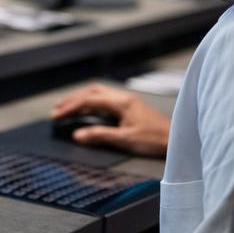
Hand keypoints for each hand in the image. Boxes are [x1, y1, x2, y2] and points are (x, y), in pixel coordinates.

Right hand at [52, 83, 169, 155]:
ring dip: (82, 100)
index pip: (89, 100)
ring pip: (99, 94)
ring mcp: (127, 101)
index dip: (70, 107)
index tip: (56, 115)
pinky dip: (92, 105)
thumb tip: (77, 135)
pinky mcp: (130, 108)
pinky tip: (87, 113)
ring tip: (67, 110)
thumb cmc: (154, 140)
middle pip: (92, 92)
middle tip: (57, 110)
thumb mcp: (125, 140)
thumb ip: (100, 136)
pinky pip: (105, 101)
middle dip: (73, 100)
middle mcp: (123, 98)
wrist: (177, 139)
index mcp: (121, 102)